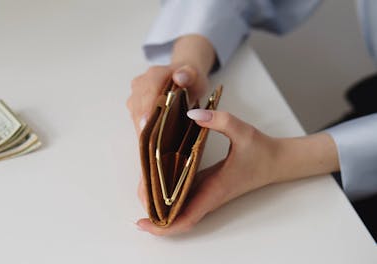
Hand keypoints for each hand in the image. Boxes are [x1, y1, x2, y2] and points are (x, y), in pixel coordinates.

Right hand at [127, 34, 215, 136]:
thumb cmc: (191, 79)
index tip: (146, 123)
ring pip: (135, 115)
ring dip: (142, 130)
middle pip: (138, 107)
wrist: (185, 78)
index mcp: (155, 74)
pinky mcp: (134, 105)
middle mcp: (141, 84)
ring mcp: (135, 95)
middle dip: (144, 125)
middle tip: (152, 145)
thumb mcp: (196, 75)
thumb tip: (180, 77)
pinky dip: (143, 130)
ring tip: (153, 147)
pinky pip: (136, 120)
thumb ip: (189, 74)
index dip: (146, 108)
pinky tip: (151, 142)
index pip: (147, 92)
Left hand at [137, 110, 339, 235]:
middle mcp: (208, 195)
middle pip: (177, 217)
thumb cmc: (262, 150)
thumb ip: (219, 120)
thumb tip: (192, 114)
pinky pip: (184, 197)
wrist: (278, 161)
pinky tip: (155, 184)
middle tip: (135, 210)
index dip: (164, 226)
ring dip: (160, 208)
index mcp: (215, 189)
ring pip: (179, 209)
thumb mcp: (243, 130)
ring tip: (140, 194)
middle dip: (155, 218)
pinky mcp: (207, 185)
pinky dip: (169, 197)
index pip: (186, 218)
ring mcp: (207, 192)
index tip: (144, 223)